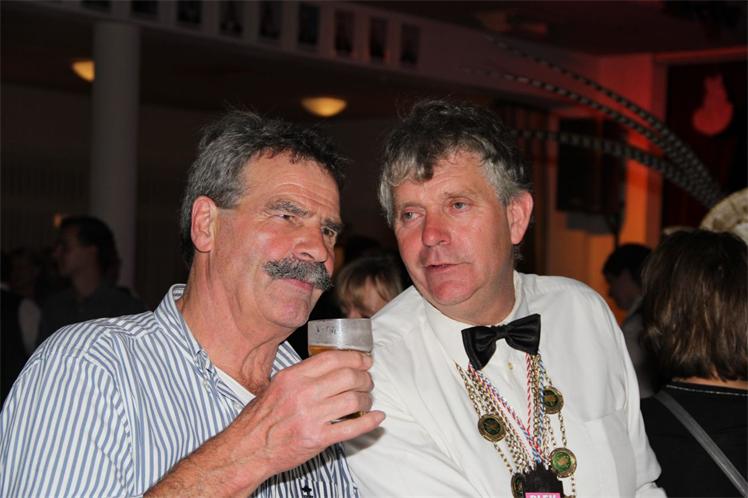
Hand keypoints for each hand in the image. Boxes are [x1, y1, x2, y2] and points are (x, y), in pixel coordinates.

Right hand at [147, 350, 383, 496]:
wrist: (247, 450)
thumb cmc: (261, 419)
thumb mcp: (276, 387)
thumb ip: (302, 375)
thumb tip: (332, 365)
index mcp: (292, 377)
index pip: (333, 359)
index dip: (355, 357)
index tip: (365, 360)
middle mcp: (302, 394)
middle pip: (348, 377)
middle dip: (365, 378)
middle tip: (368, 382)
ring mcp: (311, 417)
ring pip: (353, 400)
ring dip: (367, 399)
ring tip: (366, 401)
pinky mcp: (317, 439)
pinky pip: (352, 428)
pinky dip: (369, 422)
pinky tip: (376, 418)